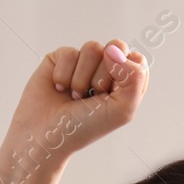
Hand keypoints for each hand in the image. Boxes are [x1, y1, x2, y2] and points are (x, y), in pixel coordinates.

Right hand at [6, 38, 148, 157]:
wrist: (46, 135)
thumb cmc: (84, 127)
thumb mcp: (122, 110)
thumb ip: (134, 78)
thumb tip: (114, 50)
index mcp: (126, 82)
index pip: (137, 60)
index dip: (125, 74)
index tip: (111, 96)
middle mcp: (107, 69)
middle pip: (117, 47)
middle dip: (103, 76)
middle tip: (92, 96)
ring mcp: (84, 63)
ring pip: (93, 47)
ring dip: (82, 78)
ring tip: (75, 96)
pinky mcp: (62, 59)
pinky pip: (69, 52)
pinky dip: (64, 75)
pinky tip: (59, 89)